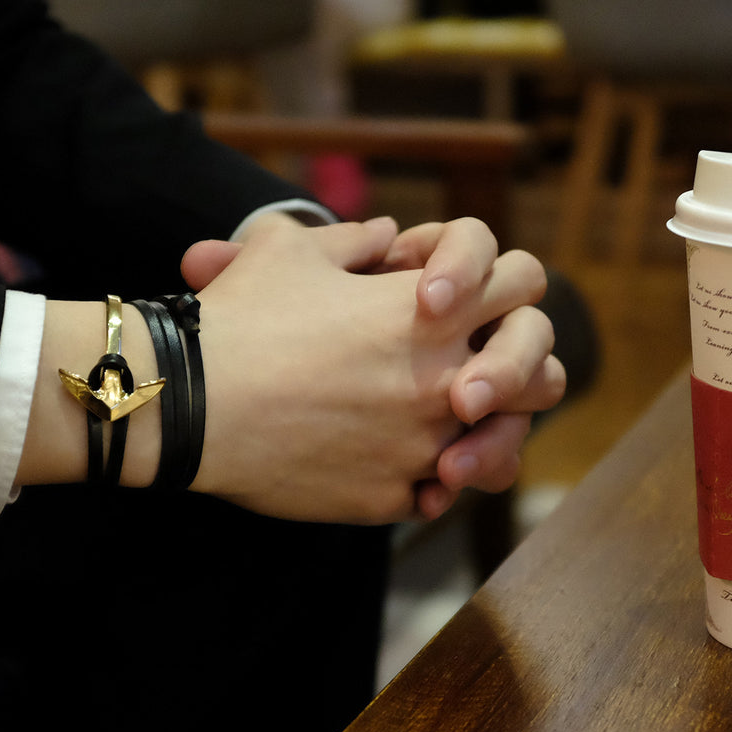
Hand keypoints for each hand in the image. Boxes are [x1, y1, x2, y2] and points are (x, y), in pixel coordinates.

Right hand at [180, 214, 549, 523]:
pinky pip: (433, 495)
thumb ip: (352, 239)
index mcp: (433, 311)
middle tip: (480, 377)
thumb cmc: (239, 319)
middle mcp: (444, 380)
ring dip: (480, 437)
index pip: (522, 281)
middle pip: (541, 375)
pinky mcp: (389, 496)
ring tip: (445, 430)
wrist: (190, 403)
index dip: (497, 282)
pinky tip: (389, 467)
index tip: (452, 299)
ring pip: (498, 449)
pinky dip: (421, 483)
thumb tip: (384, 235)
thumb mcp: (290, 251)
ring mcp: (421, 446)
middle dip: (518, 371)